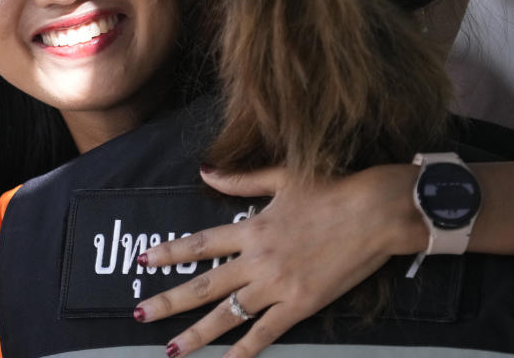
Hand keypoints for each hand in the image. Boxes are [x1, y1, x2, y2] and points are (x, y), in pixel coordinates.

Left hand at [133, 165, 422, 357]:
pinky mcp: (301, 305)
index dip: (169, 252)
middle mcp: (257, 260)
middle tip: (139, 316)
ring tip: (171, 351)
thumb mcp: (282, 177)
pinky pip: (266, 333)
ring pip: (228, 315)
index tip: (142, 261)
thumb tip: (204, 173)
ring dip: (197, 335)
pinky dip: (245, 351)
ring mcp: (278, 285)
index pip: (199, 243)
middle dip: (168, 302)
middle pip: (204, 285)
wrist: (375, 212)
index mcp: (251, 227)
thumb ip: (240, 180)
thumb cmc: (331, 189)